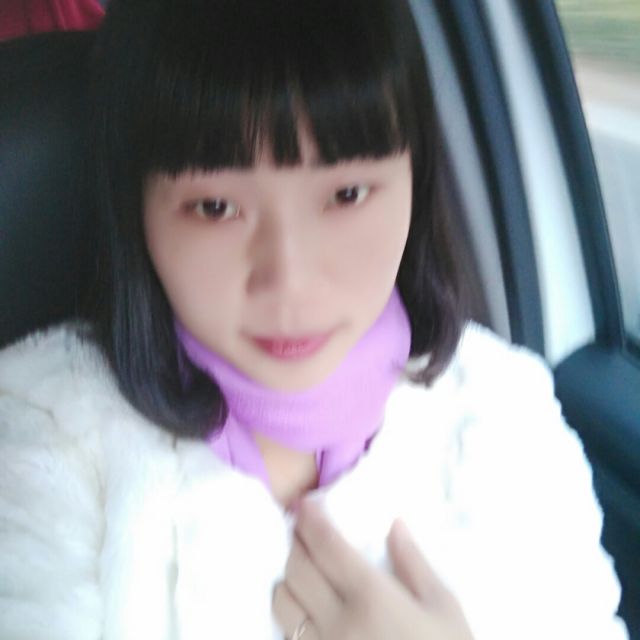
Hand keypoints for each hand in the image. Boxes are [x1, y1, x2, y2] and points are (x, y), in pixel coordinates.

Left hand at [272, 500, 473, 639]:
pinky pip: (289, 636)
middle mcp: (338, 623)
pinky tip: (305, 606)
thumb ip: (413, 563)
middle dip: (295, 542)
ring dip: (287, 578)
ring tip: (302, 567)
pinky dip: (290, 613)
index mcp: (372, 598)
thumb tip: (394, 525)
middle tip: (302, 529)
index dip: (310, 519)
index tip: (302, 502)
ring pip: (282, 603)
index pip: (326, 547)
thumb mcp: (443, 608)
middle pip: (297, 570)